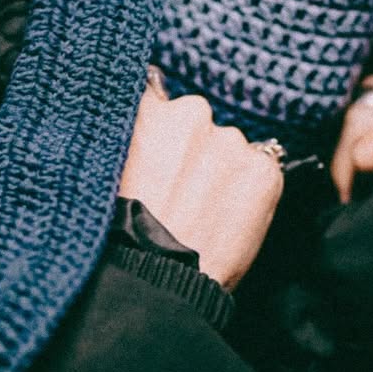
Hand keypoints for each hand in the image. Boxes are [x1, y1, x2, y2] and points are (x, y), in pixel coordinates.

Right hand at [118, 83, 283, 289]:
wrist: (153, 279)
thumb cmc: (119, 235)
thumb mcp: (109, 171)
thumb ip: (132, 140)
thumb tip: (145, 131)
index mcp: (147, 110)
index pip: (156, 93)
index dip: (159, 124)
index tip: (158, 146)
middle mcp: (191, 113)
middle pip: (197, 119)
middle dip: (192, 145)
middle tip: (181, 188)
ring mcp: (231, 140)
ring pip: (231, 146)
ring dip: (223, 167)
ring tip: (205, 210)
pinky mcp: (263, 169)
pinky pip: (263, 169)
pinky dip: (252, 189)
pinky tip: (230, 217)